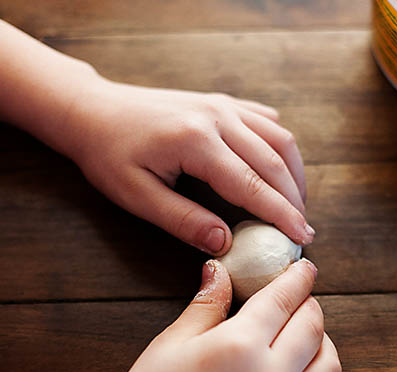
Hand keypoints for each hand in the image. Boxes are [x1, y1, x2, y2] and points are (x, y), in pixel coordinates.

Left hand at [60, 79, 312, 254]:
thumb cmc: (108, 156)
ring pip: (278, 137)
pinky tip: (281, 169)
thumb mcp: (137, 197)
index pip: (252, 184)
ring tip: (297, 205)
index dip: (282, 214)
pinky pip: (265, 121)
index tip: (302, 237)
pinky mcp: (220, 101)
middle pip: (274, 161)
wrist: (93, 111)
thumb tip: (225, 243)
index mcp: (196, 141)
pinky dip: (281, 147)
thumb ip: (183, 221)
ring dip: (294, 173)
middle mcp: (217, 116)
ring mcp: (221, 104)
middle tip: (304, 230)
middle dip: (295, 199)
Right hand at [92, 258, 340, 371]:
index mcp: (238, 346)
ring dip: (324, 344)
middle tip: (298, 299)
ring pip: (330, 368)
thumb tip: (221, 270)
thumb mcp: (170, 345)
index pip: (284, 299)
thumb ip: (206, 305)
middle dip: (310, 304)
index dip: (298, 277)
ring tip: (304, 337)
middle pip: (313, 328)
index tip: (304, 268)